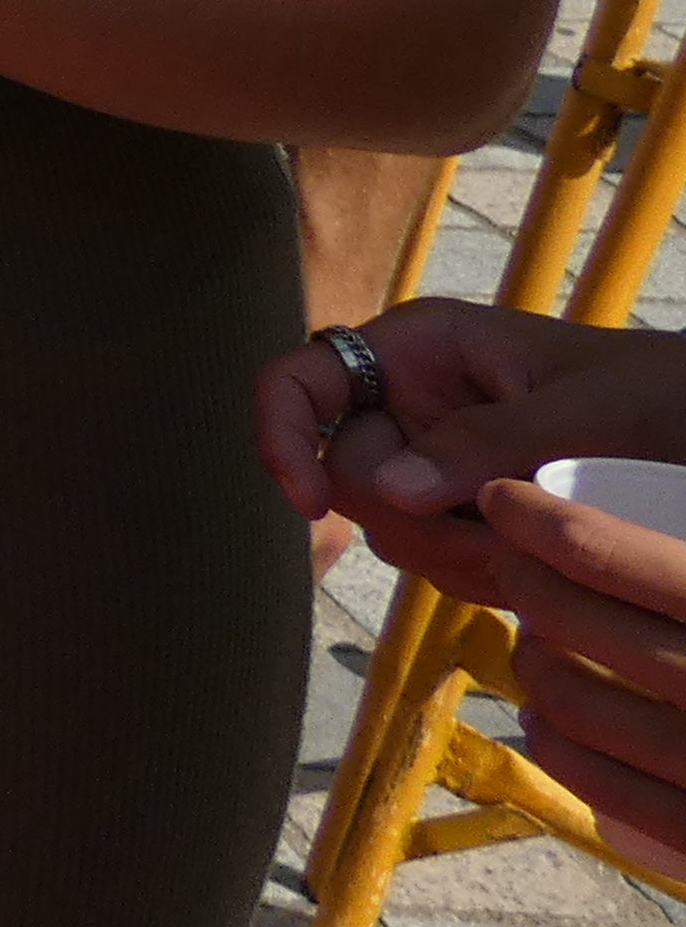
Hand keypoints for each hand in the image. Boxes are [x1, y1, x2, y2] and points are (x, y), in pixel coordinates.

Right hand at [256, 297, 685, 550]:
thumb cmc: (665, 393)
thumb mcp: (586, 407)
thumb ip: (487, 441)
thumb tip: (388, 491)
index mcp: (420, 349)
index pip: (298, 381)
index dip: (279, 436)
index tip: (310, 506)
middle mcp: (413, 403)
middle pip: (345, 475)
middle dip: (413, 519)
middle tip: (501, 537)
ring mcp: (438, 463)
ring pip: (389, 529)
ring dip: (456, 557)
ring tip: (538, 549)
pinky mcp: (470, 514)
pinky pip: (436, 562)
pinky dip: (480, 577)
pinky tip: (538, 564)